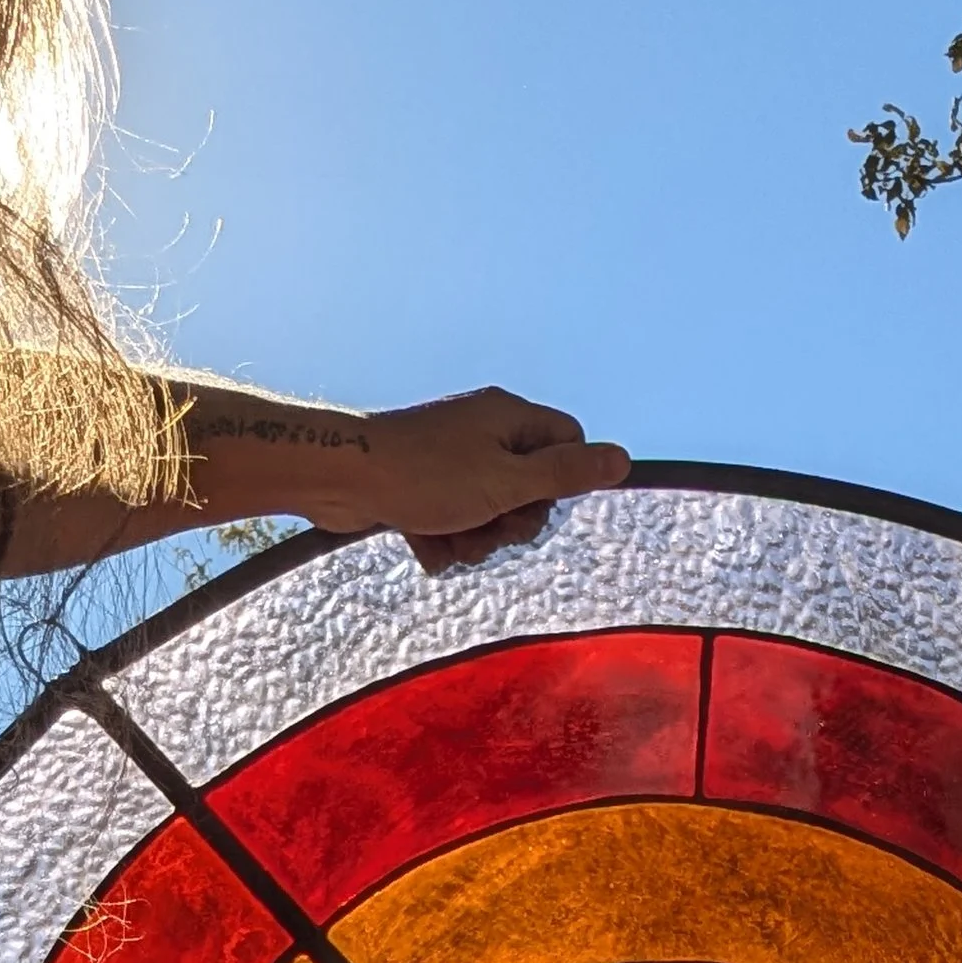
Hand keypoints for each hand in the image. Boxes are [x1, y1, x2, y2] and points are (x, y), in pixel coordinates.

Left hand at [181, 381, 629, 570]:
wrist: (338, 477)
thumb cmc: (423, 476)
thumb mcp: (507, 482)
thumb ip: (566, 475)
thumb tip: (623, 459)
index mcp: (509, 418)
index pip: (568, 444)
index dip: (562, 483)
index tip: (537, 503)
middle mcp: (481, 431)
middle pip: (530, 486)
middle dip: (513, 521)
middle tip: (490, 528)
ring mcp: (449, 459)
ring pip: (489, 511)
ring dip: (476, 539)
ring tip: (450, 540)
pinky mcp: (419, 486)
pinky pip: (451, 522)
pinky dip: (442, 540)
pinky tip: (422, 544)